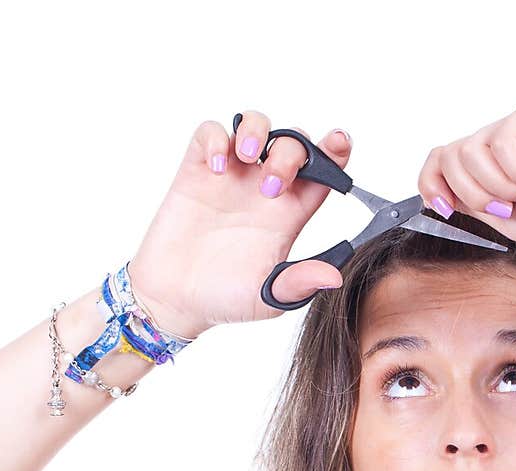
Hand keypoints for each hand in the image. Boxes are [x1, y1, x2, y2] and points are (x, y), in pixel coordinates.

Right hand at [127, 111, 352, 339]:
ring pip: (255, 125)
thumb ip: (299, 283)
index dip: (335, 152)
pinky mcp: (198, 170)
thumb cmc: (224, 299)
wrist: (176, 300)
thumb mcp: (268, 297)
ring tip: (249, 155)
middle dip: (292, 151)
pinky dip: (216, 138)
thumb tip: (334, 277)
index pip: (322, 173)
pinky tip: (216, 167)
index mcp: (288, 215)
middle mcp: (264, 190)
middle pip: (293, 143)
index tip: (340, 142)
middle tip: (272, 184)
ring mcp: (232, 177)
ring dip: (257, 130)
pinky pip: (210, 132)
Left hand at [417, 98, 515, 253]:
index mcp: (486, 170)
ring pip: (470, 151)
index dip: (431, 182)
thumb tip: (435, 191)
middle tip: (508, 209)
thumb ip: (469, 202)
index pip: (439, 163)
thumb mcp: (502, 221)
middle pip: (450, 157)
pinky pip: (502, 142)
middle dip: (474, 194)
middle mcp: (496, 145)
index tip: (444, 207)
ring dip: (498, 186)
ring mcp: (513, 127)